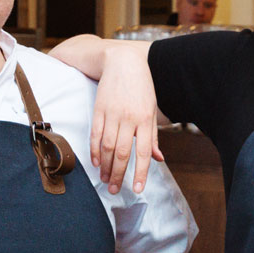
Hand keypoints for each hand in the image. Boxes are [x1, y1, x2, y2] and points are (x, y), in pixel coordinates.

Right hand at [90, 50, 163, 193]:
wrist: (123, 62)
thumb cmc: (141, 87)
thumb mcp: (152, 109)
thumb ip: (153, 136)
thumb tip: (158, 159)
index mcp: (146, 119)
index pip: (144, 152)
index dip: (141, 172)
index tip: (138, 189)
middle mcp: (129, 118)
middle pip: (122, 153)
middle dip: (119, 174)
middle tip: (115, 190)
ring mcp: (112, 114)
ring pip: (108, 147)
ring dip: (106, 166)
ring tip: (105, 180)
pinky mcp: (99, 109)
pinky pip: (96, 134)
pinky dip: (95, 150)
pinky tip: (96, 162)